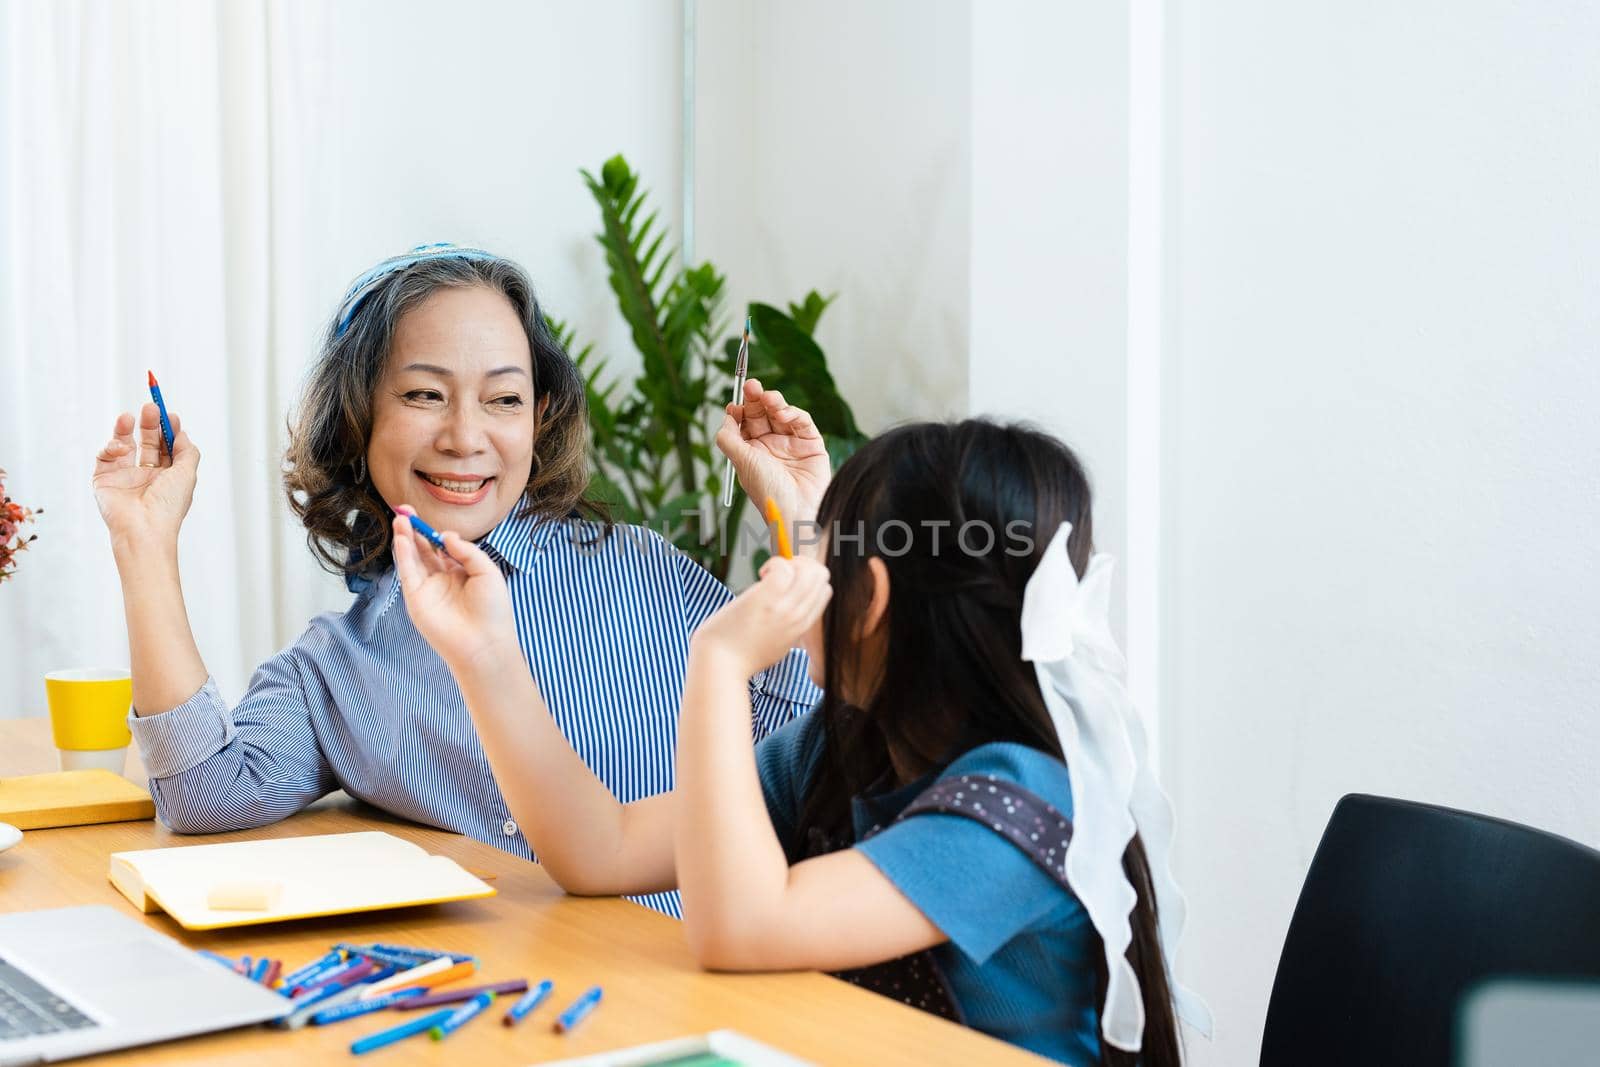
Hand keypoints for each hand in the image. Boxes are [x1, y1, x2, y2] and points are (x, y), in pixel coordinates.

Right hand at [92, 404, 198, 553]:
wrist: (143, 529)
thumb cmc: (168, 505)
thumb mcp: (187, 474)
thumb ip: (187, 451)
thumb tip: (182, 433)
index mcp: (168, 477)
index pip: (168, 448)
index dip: (168, 430)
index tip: (170, 415)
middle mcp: (147, 476)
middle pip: (148, 443)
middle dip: (149, 424)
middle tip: (151, 407)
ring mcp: (125, 477)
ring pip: (124, 445)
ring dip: (126, 429)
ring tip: (130, 417)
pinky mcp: (104, 480)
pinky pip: (105, 456)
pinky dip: (111, 447)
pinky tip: (120, 448)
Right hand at [391, 508, 519, 673]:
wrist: (484, 643)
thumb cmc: (493, 609)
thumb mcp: (487, 571)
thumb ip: (466, 551)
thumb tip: (446, 535)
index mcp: (462, 573)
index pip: (443, 548)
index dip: (435, 532)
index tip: (430, 520)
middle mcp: (443, 580)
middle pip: (425, 550)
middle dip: (415, 530)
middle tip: (405, 510)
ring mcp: (428, 589)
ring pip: (413, 559)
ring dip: (405, 538)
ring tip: (400, 518)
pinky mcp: (416, 600)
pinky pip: (407, 573)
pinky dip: (403, 554)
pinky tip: (401, 538)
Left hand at [690, 556, 831, 677]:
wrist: (720, 666)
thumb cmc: (739, 655)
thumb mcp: (774, 644)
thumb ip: (784, 626)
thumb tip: (779, 603)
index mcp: (802, 626)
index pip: (824, 591)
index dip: (809, 578)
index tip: (788, 580)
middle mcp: (798, 617)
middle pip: (821, 576)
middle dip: (803, 564)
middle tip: (779, 571)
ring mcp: (784, 608)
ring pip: (809, 570)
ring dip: (790, 562)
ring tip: (769, 573)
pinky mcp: (766, 599)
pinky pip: (784, 568)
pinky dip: (775, 563)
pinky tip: (761, 573)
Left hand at [716, 379, 830, 525]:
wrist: (798, 510)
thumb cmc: (769, 492)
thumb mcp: (741, 462)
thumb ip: (728, 438)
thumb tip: (725, 417)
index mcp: (752, 453)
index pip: (744, 424)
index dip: (739, 411)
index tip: (734, 403)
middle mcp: (771, 447)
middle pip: (762, 415)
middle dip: (756, 399)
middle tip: (752, 386)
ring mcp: (791, 445)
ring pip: (781, 414)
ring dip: (774, 402)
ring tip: (769, 397)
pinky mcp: (812, 444)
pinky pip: (802, 422)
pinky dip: (793, 413)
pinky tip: (784, 414)